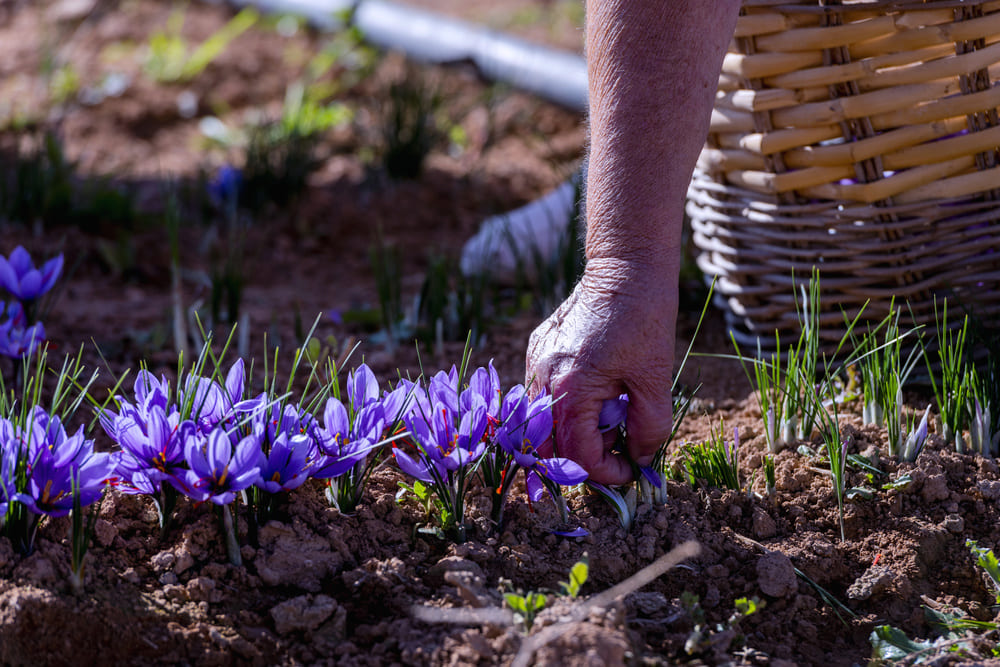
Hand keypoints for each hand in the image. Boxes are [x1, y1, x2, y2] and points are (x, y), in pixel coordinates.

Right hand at [526, 257, 676, 484]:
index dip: (606, 473)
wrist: (624, 267)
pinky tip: (599, 390)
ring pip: (543, 424)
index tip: (631, 469)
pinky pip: (544, 396)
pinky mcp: (537, 352)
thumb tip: (641, 460)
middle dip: (585, 457)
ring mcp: (535, 363)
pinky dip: (569, 408)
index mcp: (572, 388)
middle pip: (549, 447)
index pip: (576, 456)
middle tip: (620, 443)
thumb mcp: (655, 379)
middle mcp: (543, 379)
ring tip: (612, 410)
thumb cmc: (643, 318)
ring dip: (576, 433)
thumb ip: (648, 428)